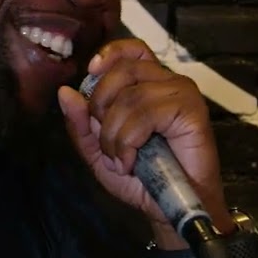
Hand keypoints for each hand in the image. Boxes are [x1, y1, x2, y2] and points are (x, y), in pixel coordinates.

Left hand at [57, 39, 233, 248]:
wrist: (168, 208)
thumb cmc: (140, 179)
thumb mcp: (99, 152)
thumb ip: (81, 124)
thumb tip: (64, 92)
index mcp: (148, 84)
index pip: (132, 48)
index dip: (111, 53)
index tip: (91, 71)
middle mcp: (166, 82)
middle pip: (123, 70)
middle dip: (101, 107)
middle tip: (105, 142)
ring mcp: (182, 93)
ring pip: (131, 96)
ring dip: (114, 134)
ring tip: (120, 160)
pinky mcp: (192, 109)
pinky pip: (147, 112)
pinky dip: (129, 141)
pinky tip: (131, 162)